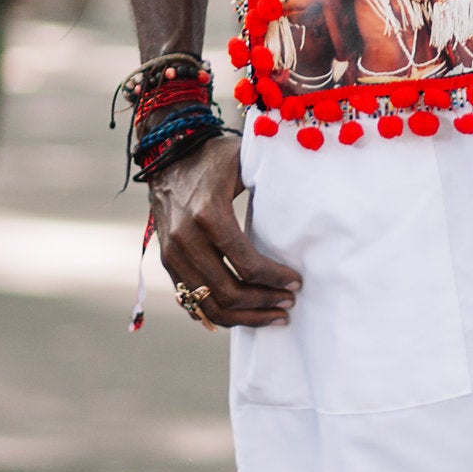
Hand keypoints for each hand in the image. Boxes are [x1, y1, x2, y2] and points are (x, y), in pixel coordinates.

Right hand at [150, 132, 302, 329]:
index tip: (297, 282)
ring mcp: (172, 255)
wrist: (166, 154)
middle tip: (289, 302)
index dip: (276, 280)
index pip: (247, 265)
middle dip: (265, 303)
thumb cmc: (213, 157)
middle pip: (229, 293)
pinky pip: (192, 303)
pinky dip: (220, 314)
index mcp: (208, 215)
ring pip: (210, 306)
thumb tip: (306, 213)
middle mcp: (185, 240)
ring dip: (245, 317)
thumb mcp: (243, 163)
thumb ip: (270, 186)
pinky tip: (245, 314)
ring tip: (273, 316)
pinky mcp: (167, 262)